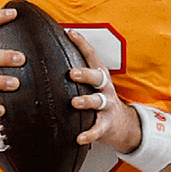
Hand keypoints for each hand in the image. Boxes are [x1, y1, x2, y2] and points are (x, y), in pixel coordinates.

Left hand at [64, 29, 140, 152]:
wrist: (123, 125)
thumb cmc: (100, 100)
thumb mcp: (92, 84)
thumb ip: (77, 72)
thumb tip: (47, 56)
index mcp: (99, 76)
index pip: (91, 56)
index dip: (82, 44)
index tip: (70, 33)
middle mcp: (105, 88)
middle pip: (97, 77)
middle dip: (85, 74)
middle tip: (72, 73)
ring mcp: (107, 106)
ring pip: (98, 101)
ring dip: (86, 101)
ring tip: (74, 103)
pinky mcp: (106, 125)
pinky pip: (97, 129)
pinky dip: (89, 134)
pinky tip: (79, 138)